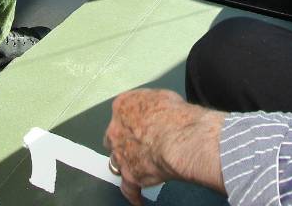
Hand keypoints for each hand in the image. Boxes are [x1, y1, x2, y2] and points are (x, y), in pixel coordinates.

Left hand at [104, 89, 224, 204]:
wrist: (179, 138)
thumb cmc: (175, 114)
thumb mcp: (162, 96)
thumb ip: (151, 105)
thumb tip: (155, 109)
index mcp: (122, 106)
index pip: (120, 113)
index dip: (130, 121)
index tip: (139, 125)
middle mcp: (116, 130)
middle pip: (113, 139)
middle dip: (122, 142)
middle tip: (137, 146)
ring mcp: (121, 154)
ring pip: (116, 162)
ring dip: (125, 165)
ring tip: (135, 169)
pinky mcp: (130, 175)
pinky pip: (128, 189)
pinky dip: (134, 194)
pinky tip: (138, 199)